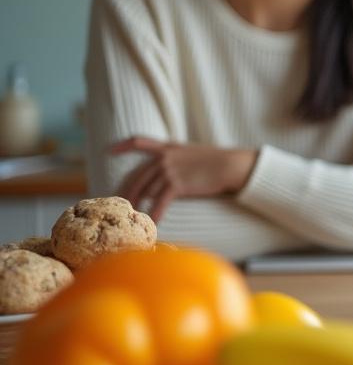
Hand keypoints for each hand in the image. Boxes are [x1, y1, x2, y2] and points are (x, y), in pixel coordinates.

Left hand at [110, 138, 256, 222]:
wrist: (229, 165)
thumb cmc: (217, 161)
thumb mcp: (193, 153)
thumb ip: (178, 159)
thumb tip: (169, 171)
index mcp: (167, 147)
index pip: (139, 141)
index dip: (123, 146)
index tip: (109, 151)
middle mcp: (164, 157)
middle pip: (137, 175)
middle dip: (125, 191)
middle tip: (118, 204)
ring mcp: (169, 170)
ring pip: (145, 190)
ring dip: (138, 205)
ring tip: (132, 218)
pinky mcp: (177, 184)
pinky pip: (160, 201)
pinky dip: (155, 213)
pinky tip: (152, 223)